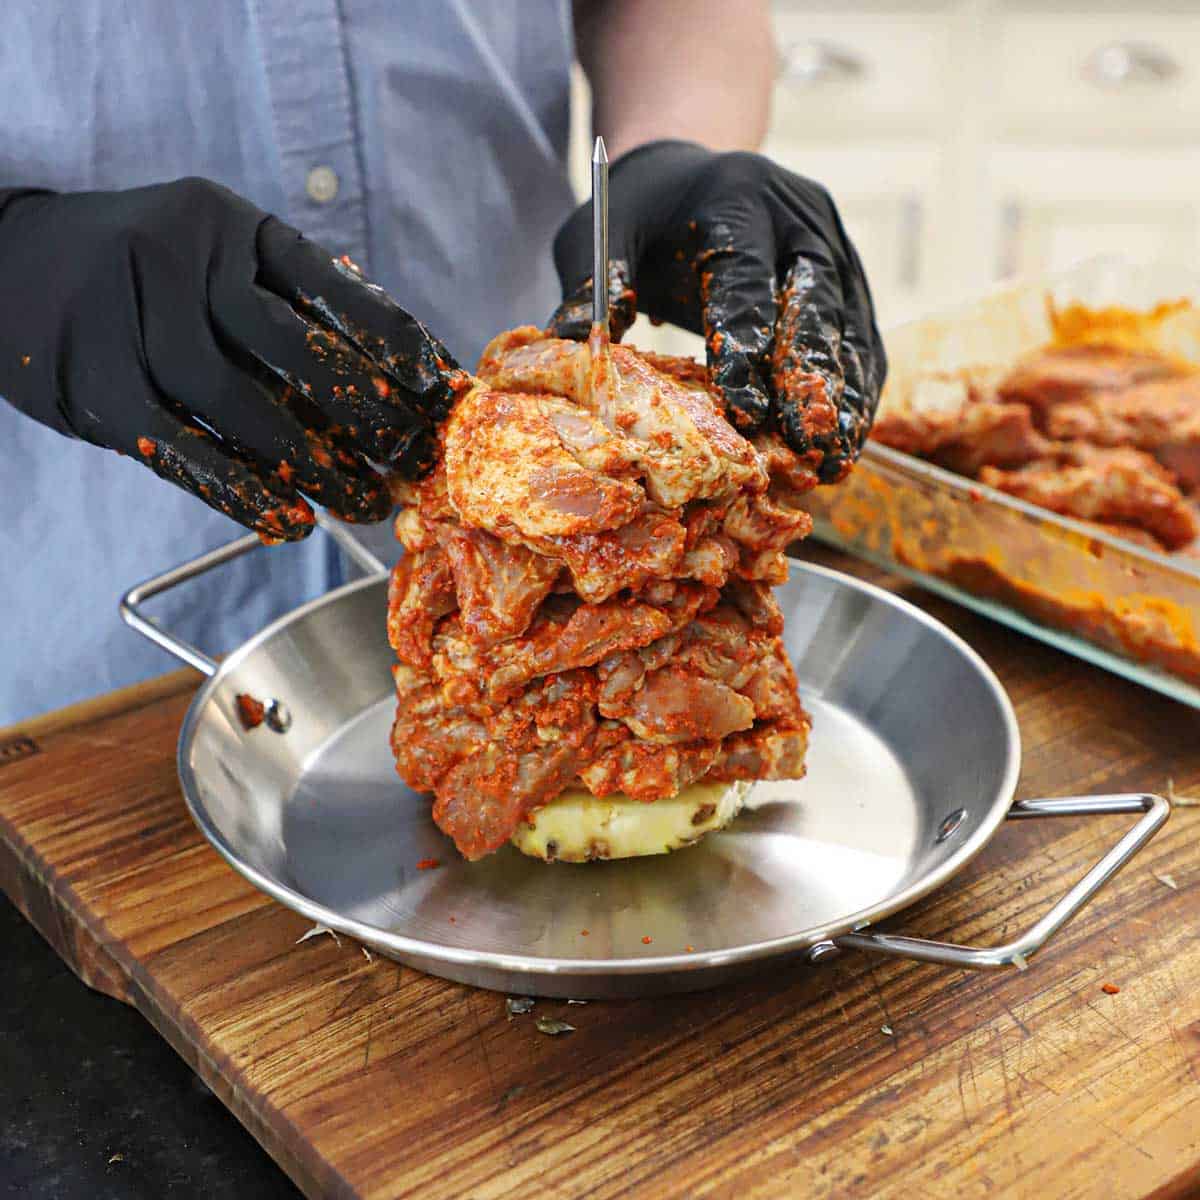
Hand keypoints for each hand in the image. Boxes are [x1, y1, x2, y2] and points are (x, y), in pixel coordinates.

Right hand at [0, 179, 466, 539]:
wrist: (8, 262)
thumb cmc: (144, 271)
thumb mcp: (215, 254)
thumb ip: (288, 299)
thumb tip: (395, 370)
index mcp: (228, 225)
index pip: (328, 284)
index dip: (392, 339)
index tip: (438, 387)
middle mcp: (180, 262)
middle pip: (293, 348)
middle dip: (366, 414)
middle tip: (410, 462)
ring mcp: (131, 323)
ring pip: (240, 405)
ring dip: (313, 465)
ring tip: (363, 503)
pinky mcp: (95, 387)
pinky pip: (182, 449)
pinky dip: (242, 491)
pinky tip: (289, 520)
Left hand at [549, 141, 885, 482]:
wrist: (686, 173)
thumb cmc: (639, 211)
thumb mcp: (601, 230)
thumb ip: (594, 281)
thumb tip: (573, 341)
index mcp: (736, 198)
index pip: (746, 283)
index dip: (747, 351)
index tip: (747, 415)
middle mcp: (797, 214)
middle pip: (815, 304)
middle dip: (813, 381)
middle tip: (810, 447)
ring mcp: (831, 239)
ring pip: (849, 324)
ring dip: (846, 395)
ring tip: (837, 458)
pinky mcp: (848, 269)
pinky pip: (862, 333)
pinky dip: (858, 388)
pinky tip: (849, 438)